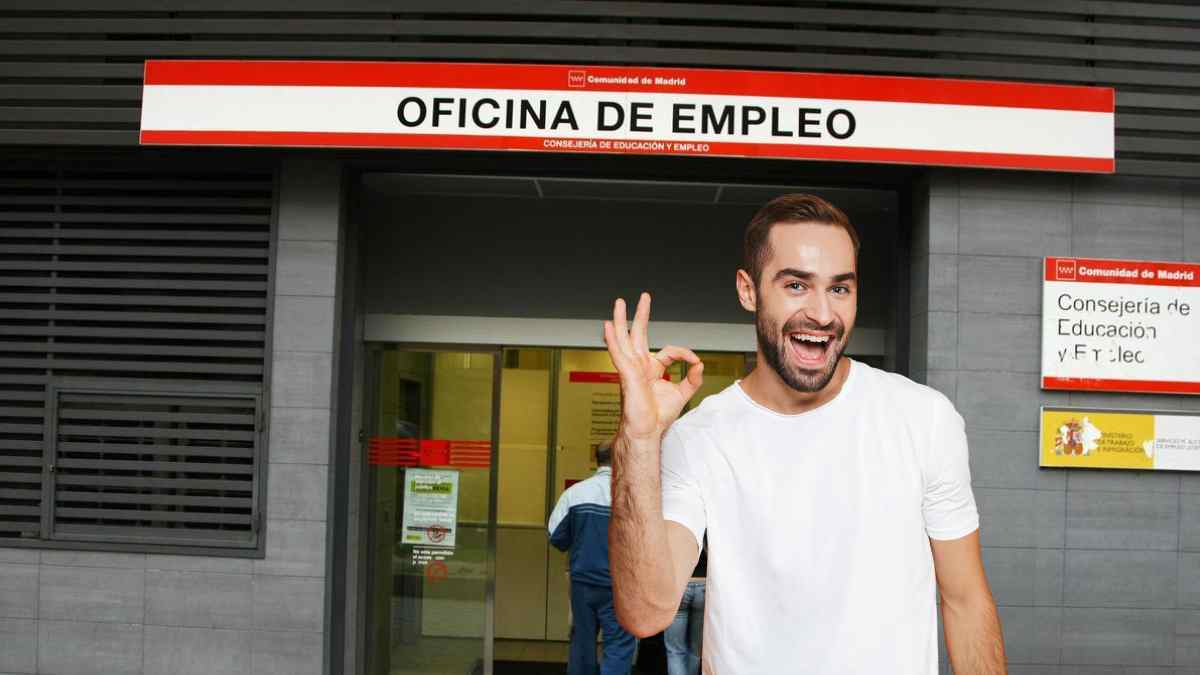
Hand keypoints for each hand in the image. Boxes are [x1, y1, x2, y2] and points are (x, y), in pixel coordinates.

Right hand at [603, 292, 703, 441]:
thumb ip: (692, 378)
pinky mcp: (626, 374)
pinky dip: (612, 339)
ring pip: (624, 339)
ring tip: (619, 303)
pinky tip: (608, 326)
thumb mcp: (682, 394)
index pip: (669, 351)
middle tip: (643, 297)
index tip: (695, 361)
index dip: (684, 354)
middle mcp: (639, 366)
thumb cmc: (657, 417)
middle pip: (638, 334)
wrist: (647, 432)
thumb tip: (699, 363)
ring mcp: (631, 369)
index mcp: (651, 369)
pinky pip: (618, 353)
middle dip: (641, 315)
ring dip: (622, 320)